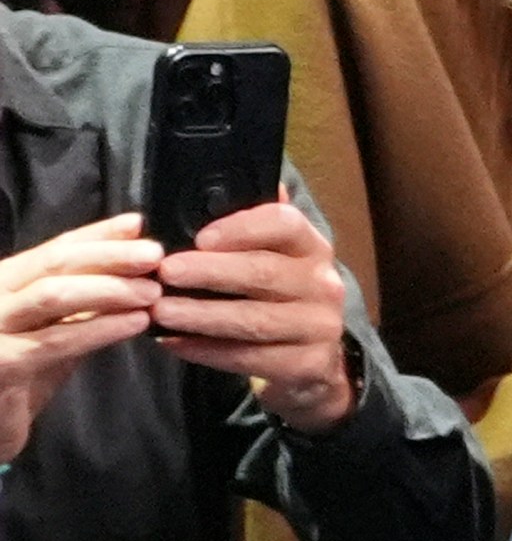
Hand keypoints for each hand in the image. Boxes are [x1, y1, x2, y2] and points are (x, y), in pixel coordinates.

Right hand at [0, 213, 161, 459]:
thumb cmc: (21, 377)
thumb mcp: (54, 332)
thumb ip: (84, 305)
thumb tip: (132, 271)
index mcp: (7, 282)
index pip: (54, 250)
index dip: (97, 235)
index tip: (138, 225)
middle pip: (55, 263)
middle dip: (109, 255)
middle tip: (155, 255)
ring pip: (54, 294)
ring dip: (109, 289)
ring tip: (152, 292)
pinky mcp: (3, 361)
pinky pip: (58, 339)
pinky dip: (100, 328)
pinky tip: (134, 324)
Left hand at [152, 193, 355, 431]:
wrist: (313, 360)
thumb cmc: (277, 296)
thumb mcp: (273, 255)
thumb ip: (251, 224)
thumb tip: (222, 176)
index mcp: (311, 247)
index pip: (285, 224)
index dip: (242, 228)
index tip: (200, 237)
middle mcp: (323, 284)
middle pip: (263, 273)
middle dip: (209, 272)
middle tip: (165, 272)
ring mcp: (320, 327)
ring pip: (254, 320)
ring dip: (202, 315)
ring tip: (160, 311)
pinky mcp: (308, 364)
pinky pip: (251, 358)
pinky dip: (209, 352)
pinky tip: (175, 343)